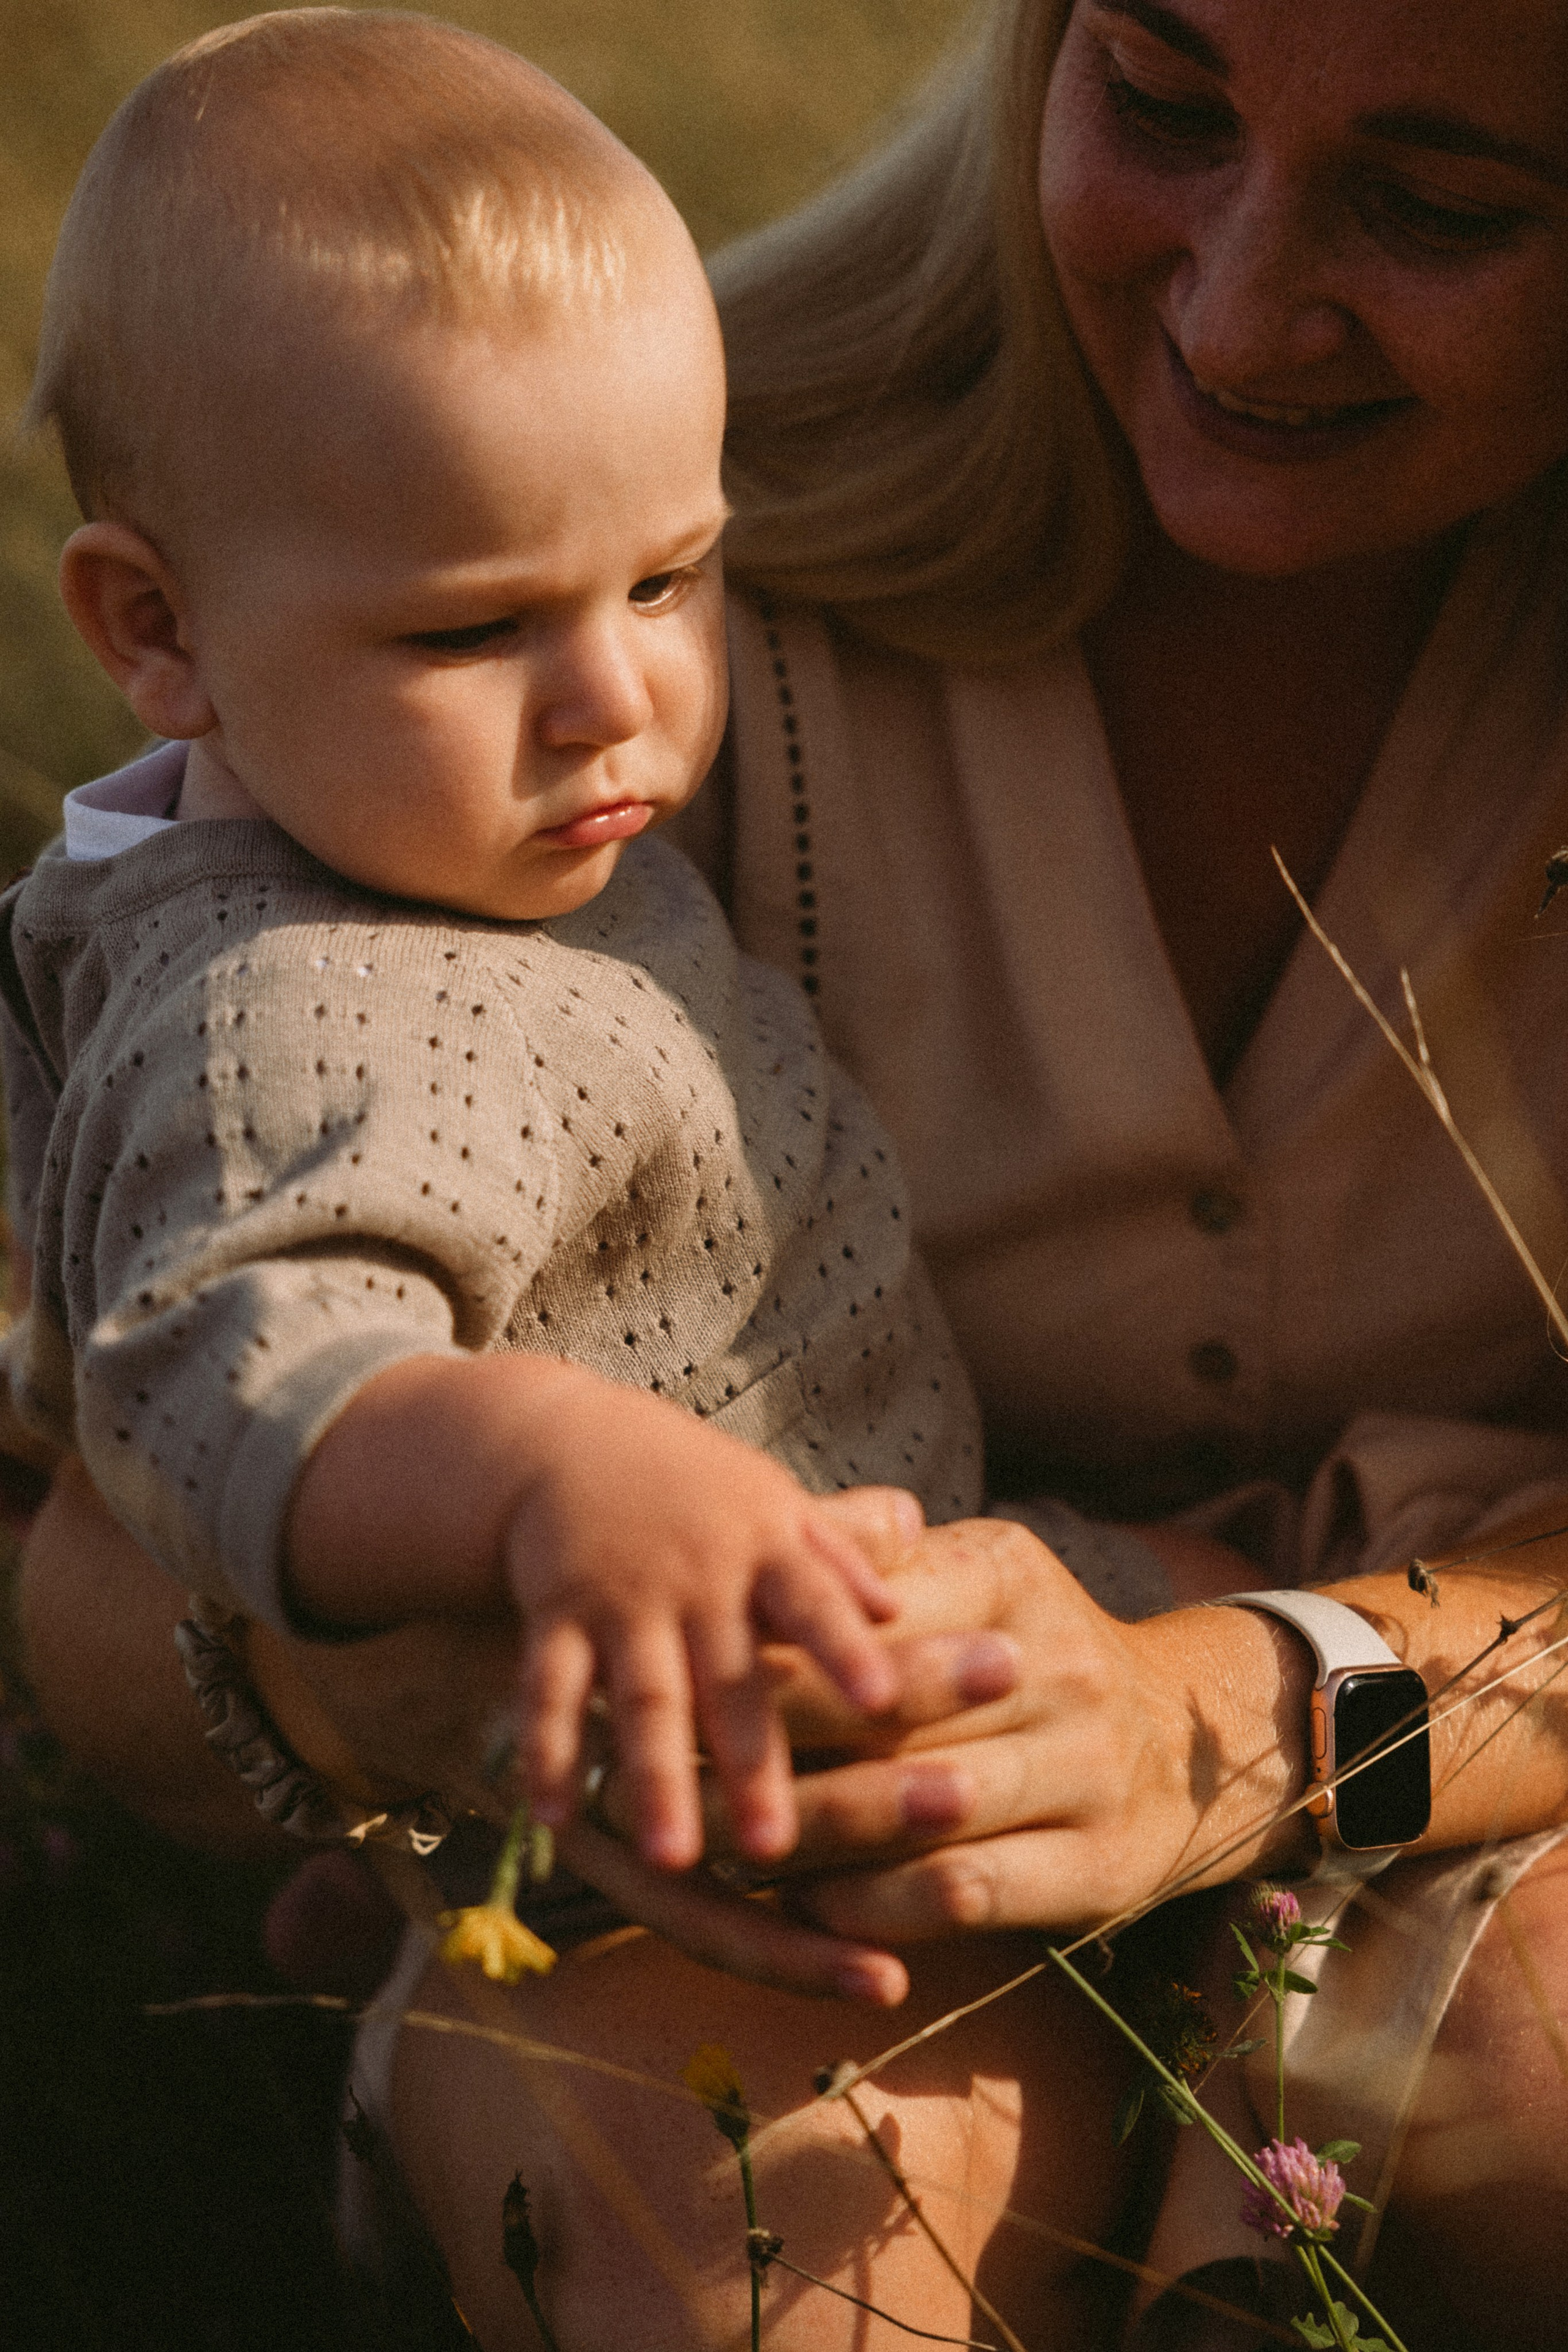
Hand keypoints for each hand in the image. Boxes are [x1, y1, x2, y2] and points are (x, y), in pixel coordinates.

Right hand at [289, 1353, 914, 1872]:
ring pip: (643, 1698)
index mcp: (763, 1547)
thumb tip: (902, 1609)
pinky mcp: (556, 1617)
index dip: (845, 1649)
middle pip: (729, 1679)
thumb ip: (837, 1557)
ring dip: (656, 1777)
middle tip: (776, 1848)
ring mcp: (622, 1600)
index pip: (814, 1602)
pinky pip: (551, 1691)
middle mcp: (695, 1577)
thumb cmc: (693, 1487)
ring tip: (671, 1859)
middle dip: (750, 1761)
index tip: (882, 1702)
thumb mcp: (771, 1501)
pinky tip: (554, 1818)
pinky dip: (548, 1752)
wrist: (564, 1438)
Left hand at [590, 1516, 1314, 1948]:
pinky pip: (960, 1891)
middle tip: (653, 1782)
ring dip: (805, 1839)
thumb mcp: (966, 1574)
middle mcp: (1055, 1663)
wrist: (1187, 1736)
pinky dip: (872, 1906)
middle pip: (879, 1716)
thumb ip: (869, 1555)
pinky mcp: (1098, 1868)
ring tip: (712, 1851)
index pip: (863, 1618)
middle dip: (761, 1755)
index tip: (669, 1688)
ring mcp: (1086, 1769)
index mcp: (1008, 1572)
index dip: (762, 1660)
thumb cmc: (1022, 1648)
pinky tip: (805, 1907)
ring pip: (915, 1809)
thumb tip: (766, 1516)